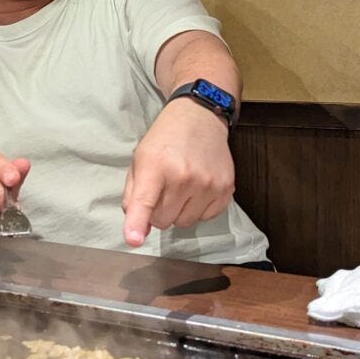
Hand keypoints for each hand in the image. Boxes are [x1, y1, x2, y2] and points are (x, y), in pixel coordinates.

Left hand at [122, 98, 234, 246]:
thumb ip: (133, 196)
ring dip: (179, 212)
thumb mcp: (140, 161)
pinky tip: (197, 189)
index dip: (137, 223)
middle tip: (163, 190)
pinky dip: (198, 209)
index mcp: (156, 166)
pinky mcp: (226, 189)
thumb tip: (137, 232)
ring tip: (180, 188)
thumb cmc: (164, 141)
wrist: (199, 118)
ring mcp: (208, 184)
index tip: (134, 240)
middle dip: (159, 212)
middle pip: (163, 221)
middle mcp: (184, 176)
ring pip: (184, 223)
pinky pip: (205, 218)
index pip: (145, 201)